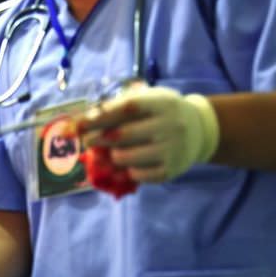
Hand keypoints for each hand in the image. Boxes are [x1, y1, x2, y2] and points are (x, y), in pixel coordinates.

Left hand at [83, 86, 219, 182]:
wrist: (199, 130)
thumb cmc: (160, 113)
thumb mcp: (146, 100)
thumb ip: (117, 107)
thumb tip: (82, 122)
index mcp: (160, 103)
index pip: (124, 109)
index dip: (97, 118)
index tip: (76, 126)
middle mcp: (169, 125)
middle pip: (121, 135)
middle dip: (97, 139)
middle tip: (87, 142)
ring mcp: (171, 149)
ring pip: (125, 158)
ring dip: (111, 157)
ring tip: (114, 153)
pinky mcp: (170, 170)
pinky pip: (136, 176)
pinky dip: (126, 172)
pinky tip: (129, 165)